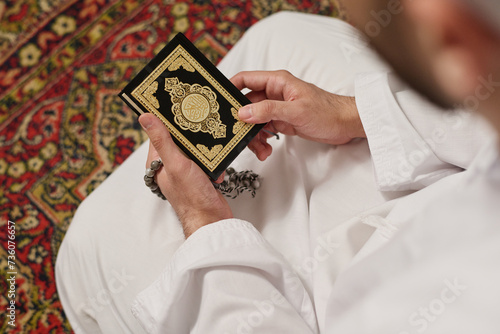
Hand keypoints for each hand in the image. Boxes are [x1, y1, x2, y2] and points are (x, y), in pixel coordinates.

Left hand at [139, 114, 232, 237]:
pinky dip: (214, 164)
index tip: (178, 105)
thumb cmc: (192, 197)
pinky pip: (207, 161)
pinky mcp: (200, 177)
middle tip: (202, 124)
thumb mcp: (176, 164)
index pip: (159, 132)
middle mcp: (169, 166)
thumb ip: (162, 140)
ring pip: (195, 149)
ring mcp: (185, 172)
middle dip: (192, 135)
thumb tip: (145, 117)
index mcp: (157, 163)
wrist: (212, 220)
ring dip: (206, 150)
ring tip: (211, 153)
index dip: (168, 119)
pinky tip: (216, 171)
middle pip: (180, 139)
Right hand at [231, 70, 365, 160]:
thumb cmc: (328, 111)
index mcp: (277, 82)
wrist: (346, 125)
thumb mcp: (296, 111)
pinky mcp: (282, 121)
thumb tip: (244, 112)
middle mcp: (274, 93)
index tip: (218, 102)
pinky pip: (263, 130)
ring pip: (254, 120)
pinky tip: (266, 150)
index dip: (229, 88)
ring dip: (252, 135)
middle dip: (241, 121)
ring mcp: (277, 108)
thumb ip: (268, 110)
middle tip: (237, 135)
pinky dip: (261, 141)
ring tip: (259, 149)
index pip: (245, 79)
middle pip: (246, 104)